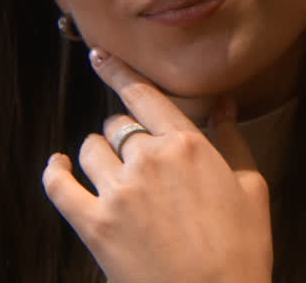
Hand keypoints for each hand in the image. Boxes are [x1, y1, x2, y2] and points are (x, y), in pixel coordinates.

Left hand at [42, 49, 272, 281]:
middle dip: (123, 130)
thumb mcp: (250, 188)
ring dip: (96, 151)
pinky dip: (55, 173)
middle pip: (119, 125)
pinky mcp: (94, 226)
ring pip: (90, 150)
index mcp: (188, 146)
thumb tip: (224, 103)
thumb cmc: (241, 248)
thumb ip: (232, 140)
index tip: (101, 57)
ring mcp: (117, 193)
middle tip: (134, 150)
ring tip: (108, 165)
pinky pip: (60, 188)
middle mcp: (148, 161)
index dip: (119, 72)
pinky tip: (57, 167)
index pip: (145, 96)